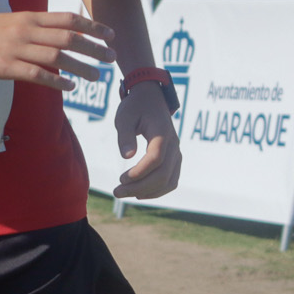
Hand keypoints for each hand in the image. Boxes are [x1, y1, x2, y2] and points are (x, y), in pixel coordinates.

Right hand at [0, 11, 114, 90]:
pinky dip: (56, 81)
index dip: (92, 27)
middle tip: (112, 57)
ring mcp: (15, 49)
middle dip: (94, 48)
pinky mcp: (5, 67)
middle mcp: (25, 31)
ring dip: (81, 67)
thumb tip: (52, 35)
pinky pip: (36, 75)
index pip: (68, 19)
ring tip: (97, 76)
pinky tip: (69, 87)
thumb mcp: (7, 22)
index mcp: (27, 17)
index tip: (110, 34)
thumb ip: (30, 27)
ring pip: (57, 57)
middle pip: (68, 38)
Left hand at [113, 82, 180, 198]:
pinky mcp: (175, 159)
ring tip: (125, 193)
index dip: (139, 172)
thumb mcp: (124, 117)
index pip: (155, 159)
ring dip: (147, 192)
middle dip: (139, 187)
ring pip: (169, 181)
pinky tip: (139, 193)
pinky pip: (171, 180)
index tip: (121, 179)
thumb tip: (127, 156)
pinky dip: (158, 190)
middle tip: (117, 191)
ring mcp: (176, 153)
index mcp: (162, 133)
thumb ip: (125, 136)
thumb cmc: (135, 108)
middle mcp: (173, 145)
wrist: (152, 100)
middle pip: (162, 174)